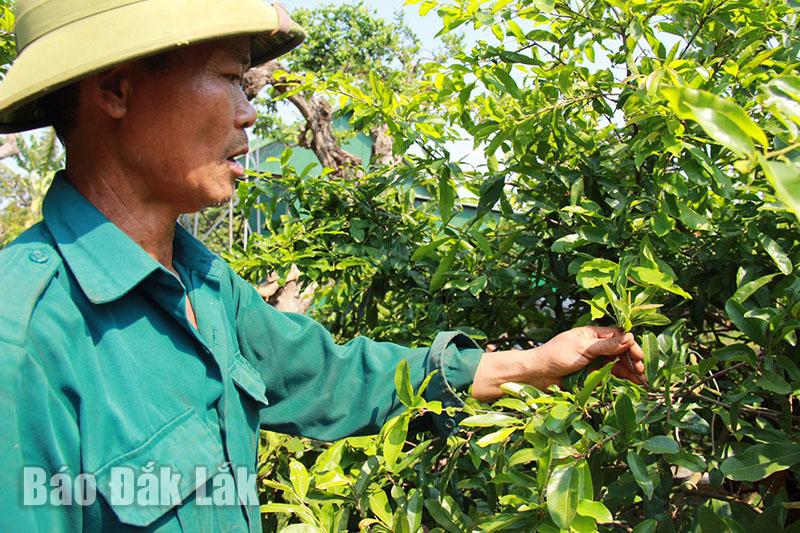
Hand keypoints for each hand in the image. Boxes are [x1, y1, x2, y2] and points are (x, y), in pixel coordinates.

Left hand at [472, 326, 645, 400]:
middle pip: (620, 350)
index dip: (630, 345)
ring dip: (630, 370)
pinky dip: (621, 377)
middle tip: (642, 372)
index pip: (618, 336)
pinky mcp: (591, 374)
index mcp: (592, 334)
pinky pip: (610, 374)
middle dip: (633, 359)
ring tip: (641, 381)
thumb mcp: (583, 349)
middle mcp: (595, 345)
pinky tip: (631, 383)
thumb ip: (606, 346)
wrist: (537, 374)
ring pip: (617, 363)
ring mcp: (594, 360)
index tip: (639, 357)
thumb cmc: (556, 356)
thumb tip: (630, 337)